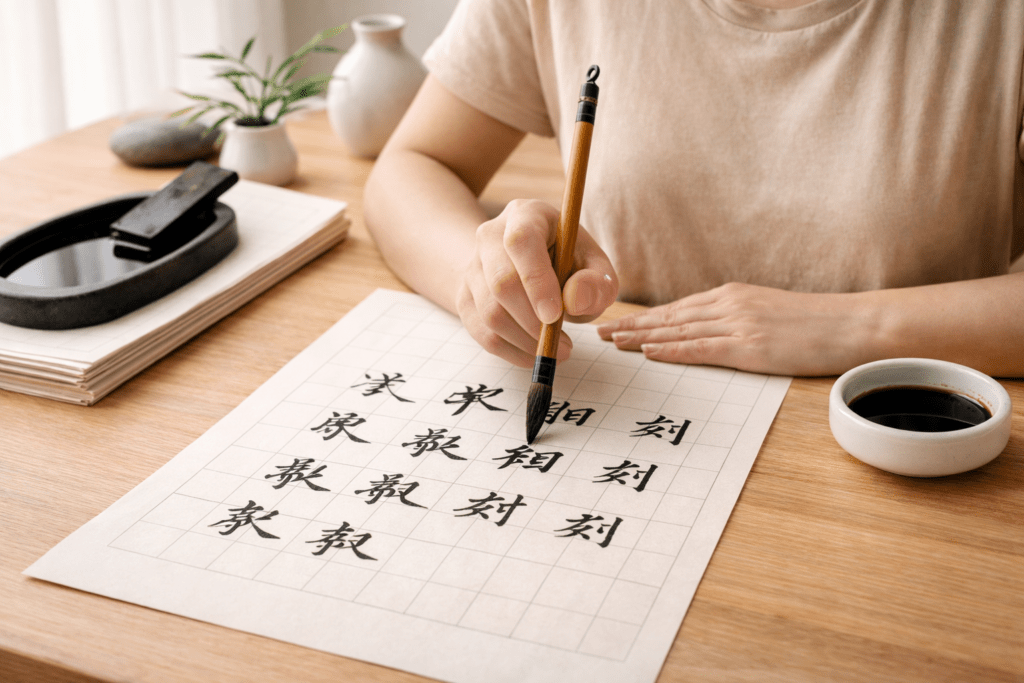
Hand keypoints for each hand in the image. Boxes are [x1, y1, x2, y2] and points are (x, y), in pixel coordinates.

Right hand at [456, 199, 618, 366]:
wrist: (532, 264)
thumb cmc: (570, 263)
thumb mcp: (595, 265)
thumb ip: (596, 281)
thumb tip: (575, 300)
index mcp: (525, 215)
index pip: (521, 243)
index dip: (536, 281)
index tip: (555, 316)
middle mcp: (490, 236)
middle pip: (501, 282)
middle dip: (533, 322)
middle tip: (564, 345)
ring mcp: (472, 267)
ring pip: (489, 313)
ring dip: (525, 341)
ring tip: (556, 349)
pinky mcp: (465, 296)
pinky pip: (481, 332)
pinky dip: (510, 351)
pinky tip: (534, 353)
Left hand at [597, 282, 872, 375]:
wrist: (852, 324)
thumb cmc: (815, 323)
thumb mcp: (768, 311)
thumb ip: (736, 317)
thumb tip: (710, 330)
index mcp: (731, 295)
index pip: (677, 308)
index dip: (644, 317)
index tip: (617, 323)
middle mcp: (728, 305)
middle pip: (668, 317)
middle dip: (631, 325)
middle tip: (598, 331)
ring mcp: (738, 324)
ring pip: (677, 331)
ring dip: (640, 338)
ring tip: (611, 343)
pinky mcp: (749, 346)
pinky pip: (701, 348)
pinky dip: (671, 350)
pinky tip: (648, 353)